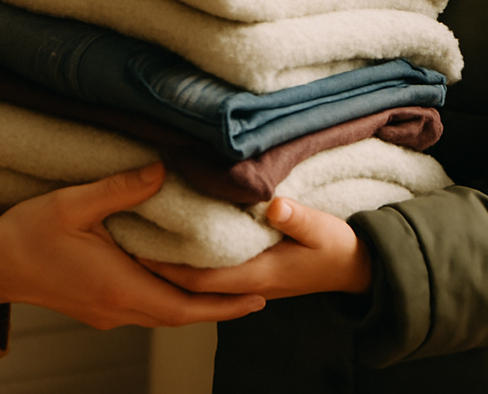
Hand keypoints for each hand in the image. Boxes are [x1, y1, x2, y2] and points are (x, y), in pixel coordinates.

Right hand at [0, 162, 266, 328]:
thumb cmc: (26, 235)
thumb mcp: (72, 204)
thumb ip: (119, 189)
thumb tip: (161, 171)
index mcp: (117, 287)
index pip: (184, 306)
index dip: (223, 303)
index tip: (258, 293)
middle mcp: (117, 307)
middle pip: (181, 315)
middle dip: (220, 306)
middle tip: (257, 292)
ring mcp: (105, 312)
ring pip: (163, 313)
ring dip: (197, 302)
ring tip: (227, 283)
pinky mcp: (96, 307)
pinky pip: (145, 308)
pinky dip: (170, 297)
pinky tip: (177, 278)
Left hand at [141, 196, 371, 299]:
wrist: (358, 268)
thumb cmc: (340, 248)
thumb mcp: (323, 229)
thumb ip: (298, 218)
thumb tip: (272, 205)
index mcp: (259, 274)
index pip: (201, 277)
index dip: (168, 266)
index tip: (139, 247)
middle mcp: (250, 282)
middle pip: (192, 282)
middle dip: (161, 266)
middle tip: (129, 240)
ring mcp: (252, 279)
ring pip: (202, 278)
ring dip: (175, 264)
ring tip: (146, 238)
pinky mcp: (256, 270)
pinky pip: (215, 271)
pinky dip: (194, 260)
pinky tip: (182, 240)